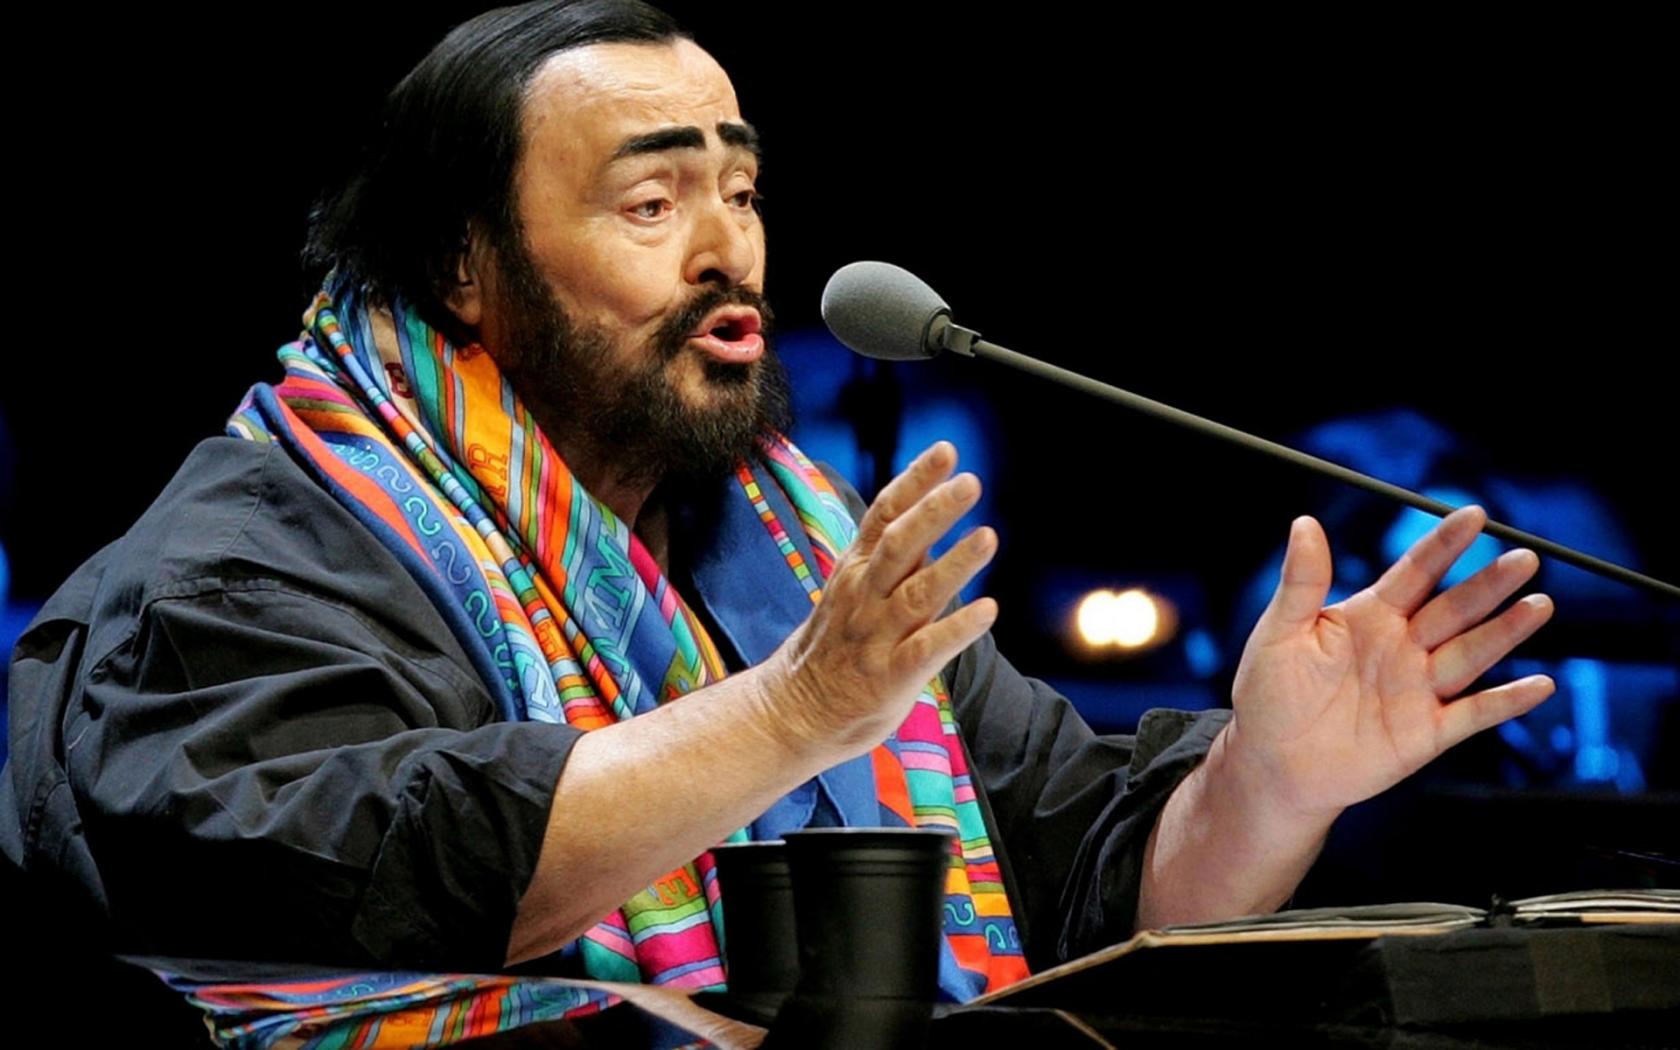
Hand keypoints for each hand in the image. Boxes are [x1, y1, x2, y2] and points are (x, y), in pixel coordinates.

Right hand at [759, 441, 997, 755]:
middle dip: (935, 510)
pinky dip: (957, 628)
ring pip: (918, 592)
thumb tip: (931, 516)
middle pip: (900, 544)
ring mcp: (877, 636)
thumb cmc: (834, 646)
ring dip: (954, 563)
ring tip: (988, 536)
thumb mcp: (851, 590)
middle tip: (970, 482)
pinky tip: (987, 610)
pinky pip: (928, 648)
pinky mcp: (890, 676)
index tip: (947, 451)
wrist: (795, 711)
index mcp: (856, 569)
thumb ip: (890, 557)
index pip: (884, 514)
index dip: (915, 481)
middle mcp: (865, 595)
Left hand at [1225, 506, 1555, 821]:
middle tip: (1525, 557)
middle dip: (1490, 583)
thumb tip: (1304, 522)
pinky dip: (1506, 702)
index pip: (1416, 571)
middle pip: (1454, 608)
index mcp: (1370, 615)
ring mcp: (1419, 689)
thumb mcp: (1280, 632)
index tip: (1475, 515)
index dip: (1445, 544)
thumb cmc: (1269, 694)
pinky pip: (1474, 714)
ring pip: (1471, 654)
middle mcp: (1403, 647)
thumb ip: (1301, 581)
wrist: (1271, 763)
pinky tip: (1539, 685)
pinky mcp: (1428, 733)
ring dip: (1506, 632)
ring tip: (1539, 605)